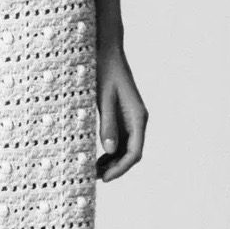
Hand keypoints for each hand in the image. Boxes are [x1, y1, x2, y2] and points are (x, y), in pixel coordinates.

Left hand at [96, 43, 146, 181]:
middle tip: (94, 178)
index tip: (105, 178)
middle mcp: (137, 120)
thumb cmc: (104, 70)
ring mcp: (130, 118)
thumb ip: (107, 123)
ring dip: (112, 162)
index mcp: (137, 116)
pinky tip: (95, 158)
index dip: (121, 168)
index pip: (134, 152)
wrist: (106, 50)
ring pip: (125, 148)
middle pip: (131, 153)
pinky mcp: (121, 115)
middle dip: (115, 168)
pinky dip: (109, 151)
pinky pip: (118, 139)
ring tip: (92, 171)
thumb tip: (109, 150)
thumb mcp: (103, 98)